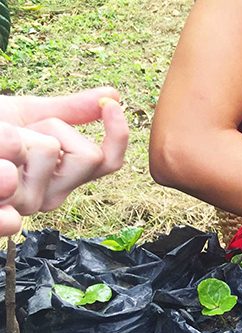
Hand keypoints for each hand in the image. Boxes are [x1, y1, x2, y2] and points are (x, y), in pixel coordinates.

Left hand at [0, 87, 128, 235]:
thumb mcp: (27, 114)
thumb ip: (71, 110)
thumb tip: (113, 95)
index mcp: (62, 178)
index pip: (107, 161)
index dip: (117, 134)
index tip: (110, 107)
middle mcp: (50, 196)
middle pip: (86, 154)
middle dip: (53, 126)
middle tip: (18, 130)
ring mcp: (25, 205)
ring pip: (48, 150)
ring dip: (17, 134)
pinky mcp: (5, 214)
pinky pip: (20, 195)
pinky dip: (8, 178)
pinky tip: (5, 171)